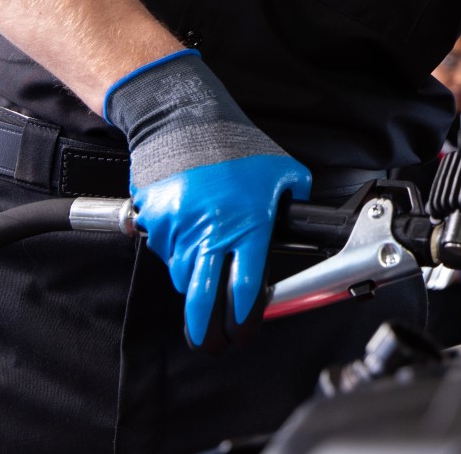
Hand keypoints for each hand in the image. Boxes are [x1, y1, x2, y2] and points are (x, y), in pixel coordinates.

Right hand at [105, 50, 310, 348]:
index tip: (244, 331)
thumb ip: (295, 202)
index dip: (245, 317)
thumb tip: (306, 225)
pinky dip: (175, 251)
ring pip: (183, 275)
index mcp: (249, 222)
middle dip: (207, 329)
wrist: (183, 118)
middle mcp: (212, 229)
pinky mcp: (154, 221)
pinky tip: (187, 231)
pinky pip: (164, 251)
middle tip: (212, 343)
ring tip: (205, 268)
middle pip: (204, 298)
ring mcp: (179, 227)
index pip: (246, 286)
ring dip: (194, 281)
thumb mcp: (282, 171)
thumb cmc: (235, 143)